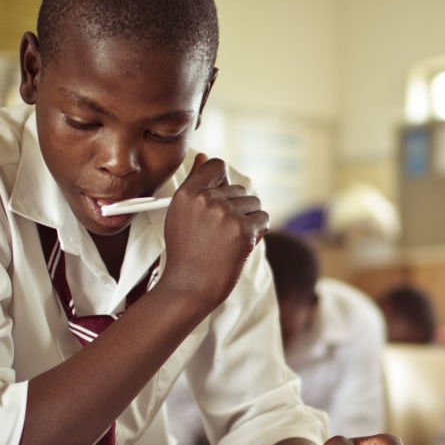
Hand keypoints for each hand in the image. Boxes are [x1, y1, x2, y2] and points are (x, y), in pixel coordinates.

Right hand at [160, 153, 269, 309]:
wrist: (189, 287)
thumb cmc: (185, 252)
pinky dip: (258, 232)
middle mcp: (206, 199)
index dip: (224, 182)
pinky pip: (264, 219)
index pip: (217, 166)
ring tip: (229, 240)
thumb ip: (195, 183)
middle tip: (220, 233)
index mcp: (187, 193)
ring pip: (254, 204)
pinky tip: (241, 245)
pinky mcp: (243, 230)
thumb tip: (203, 157)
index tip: (222, 198)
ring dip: (249, 221)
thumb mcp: (180, 213)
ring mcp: (225, 214)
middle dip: (237, 209)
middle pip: (240, 189)